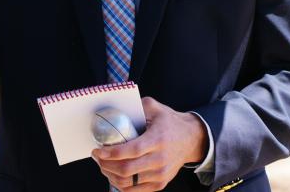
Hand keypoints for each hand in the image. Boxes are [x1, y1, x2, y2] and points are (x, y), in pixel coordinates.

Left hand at [92, 97, 207, 190]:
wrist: (191, 140)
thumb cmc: (171, 123)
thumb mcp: (156, 109)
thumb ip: (138, 106)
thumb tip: (118, 109)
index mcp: (158, 140)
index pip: (131, 151)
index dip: (111, 153)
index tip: (98, 150)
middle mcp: (160, 159)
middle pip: (126, 169)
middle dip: (106, 164)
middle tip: (98, 156)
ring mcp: (160, 174)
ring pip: (128, 182)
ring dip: (110, 175)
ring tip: (104, 165)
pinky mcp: (160, 183)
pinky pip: (135, 190)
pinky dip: (121, 185)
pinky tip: (114, 175)